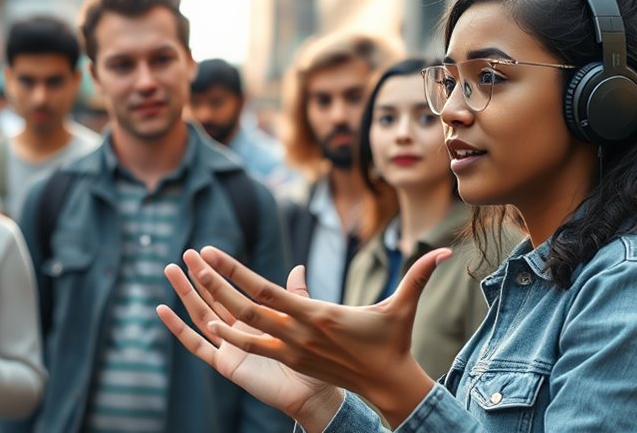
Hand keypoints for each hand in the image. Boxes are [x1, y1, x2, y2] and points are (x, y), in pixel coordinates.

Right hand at [158, 260, 342, 432]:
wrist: (311, 391)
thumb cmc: (310, 357)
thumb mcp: (300, 320)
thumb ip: (295, 295)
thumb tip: (298, 267)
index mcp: (254, 318)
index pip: (231, 290)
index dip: (219, 271)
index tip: (206, 250)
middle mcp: (238, 331)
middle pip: (212, 299)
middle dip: (198, 276)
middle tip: (185, 254)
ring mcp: (229, 347)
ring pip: (201, 315)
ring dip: (185, 294)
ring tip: (171, 270)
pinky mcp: (225, 364)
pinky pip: (198, 346)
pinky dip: (179, 329)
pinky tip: (162, 309)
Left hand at [177, 246, 446, 427]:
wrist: (386, 384)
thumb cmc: (392, 341)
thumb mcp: (402, 305)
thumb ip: (419, 274)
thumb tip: (445, 251)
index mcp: (318, 313)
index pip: (268, 288)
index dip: (237, 271)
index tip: (214, 253)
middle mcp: (299, 332)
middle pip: (246, 305)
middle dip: (216, 282)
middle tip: (193, 259)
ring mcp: (292, 349)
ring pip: (244, 326)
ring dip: (215, 306)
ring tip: (192, 285)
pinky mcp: (292, 361)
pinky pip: (253, 346)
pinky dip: (230, 334)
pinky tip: (210, 322)